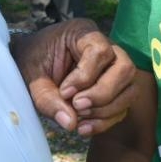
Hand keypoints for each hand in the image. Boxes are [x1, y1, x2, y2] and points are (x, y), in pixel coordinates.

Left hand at [12, 19, 135, 134]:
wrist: (30, 65)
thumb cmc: (31, 61)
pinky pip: (123, 107)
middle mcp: (106, 47)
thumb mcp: (31, 76)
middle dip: (103, 94)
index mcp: (83, 33)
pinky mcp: (115, 90)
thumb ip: (46, 98)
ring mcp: (114, 69)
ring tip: (78, 118)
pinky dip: (105, 121)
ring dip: (106, 110)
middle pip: (125, 68)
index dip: (86, 76)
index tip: (64, 92)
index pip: (100, 51)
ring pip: (130, 89)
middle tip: (77, 107)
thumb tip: (70, 123)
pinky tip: (83, 128)